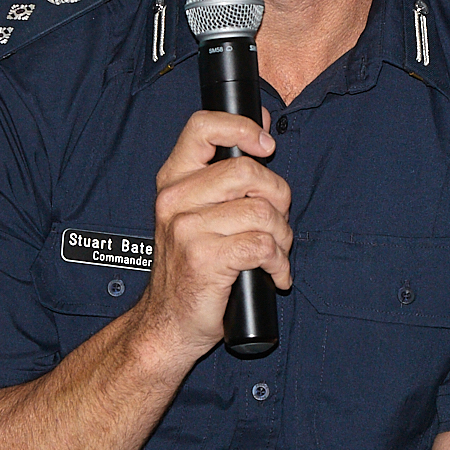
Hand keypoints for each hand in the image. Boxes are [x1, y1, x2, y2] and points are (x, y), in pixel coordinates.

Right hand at [131, 110, 292, 367]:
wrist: (167, 324)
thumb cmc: (190, 268)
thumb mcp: (199, 212)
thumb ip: (226, 171)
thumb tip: (264, 125)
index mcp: (173, 180)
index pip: (203, 127)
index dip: (242, 128)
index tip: (267, 145)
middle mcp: (175, 200)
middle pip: (248, 171)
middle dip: (278, 197)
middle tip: (277, 221)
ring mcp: (187, 229)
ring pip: (263, 212)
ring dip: (282, 237)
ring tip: (275, 253)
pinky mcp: (205, 259)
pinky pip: (263, 246)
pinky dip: (279, 263)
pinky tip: (274, 274)